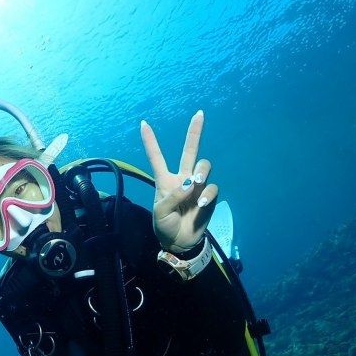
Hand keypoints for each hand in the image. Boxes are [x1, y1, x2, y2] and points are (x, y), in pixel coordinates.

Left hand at [141, 111, 217, 253]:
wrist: (179, 242)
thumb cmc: (164, 225)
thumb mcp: (161, 212)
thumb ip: (173, 196)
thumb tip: (191, 183)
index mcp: (164, 180)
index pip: (156, 157)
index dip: (150, 141)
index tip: (143, 123)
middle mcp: (182, 179)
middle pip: (189, 151)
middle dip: (195, 132)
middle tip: (199, 114)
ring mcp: (197, 187)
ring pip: (204, 166)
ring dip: (202, 172)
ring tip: (196, 184)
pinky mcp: (208, 196)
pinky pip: (212, 187)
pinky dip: (207, 193)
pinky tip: (200, 203)